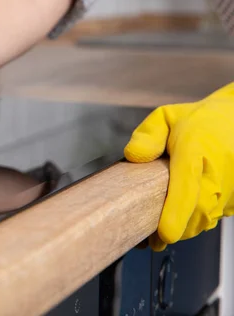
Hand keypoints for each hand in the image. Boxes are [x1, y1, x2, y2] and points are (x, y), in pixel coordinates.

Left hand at [125, 82, 233, 250]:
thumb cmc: (198, 121)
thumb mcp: (166, 117)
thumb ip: (147, 135)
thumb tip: (133, 155)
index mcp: (196, 147)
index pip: (187, 184)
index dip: (176, 211)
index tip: (166, 233)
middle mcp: (219, 170)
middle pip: (197, 211)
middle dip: (175, 229)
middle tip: (151, 238)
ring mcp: (232, 186)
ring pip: (207, 219)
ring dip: (185, 228)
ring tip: (162, 231)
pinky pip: (215, 216)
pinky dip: (197, 222)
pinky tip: (181, 219)